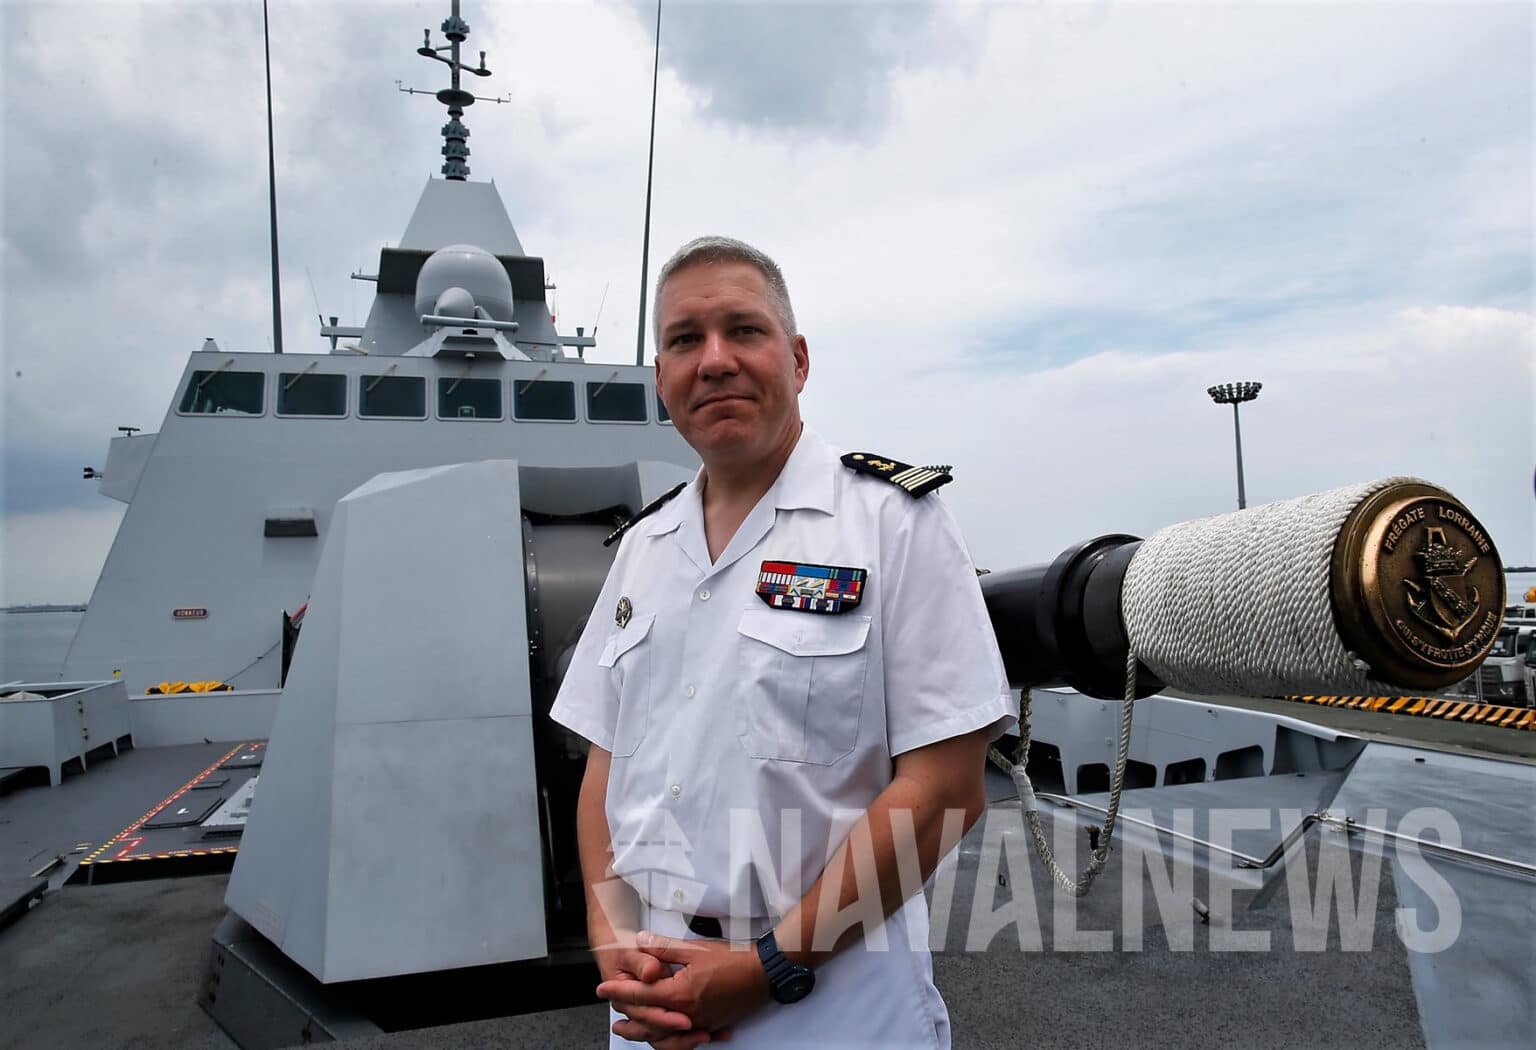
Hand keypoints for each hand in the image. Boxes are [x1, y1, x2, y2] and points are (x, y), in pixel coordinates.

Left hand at [597, 931, 768, 1040]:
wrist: (763, 973)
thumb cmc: (733, 959)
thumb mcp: (694, 949)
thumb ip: (663, 947)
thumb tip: (641, 941)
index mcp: (680, 993)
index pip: (641, 995)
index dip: (618, 992)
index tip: (602, 989)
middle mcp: (687, 1013)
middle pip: (648, 1021)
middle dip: (627, 1018)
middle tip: (611, 1014)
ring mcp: (699, 1022)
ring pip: (664, 1036)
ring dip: (644, 1034)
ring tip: (629, 1031)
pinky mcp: (710, 1025)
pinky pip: (684, 1038)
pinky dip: (670, 1040)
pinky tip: (663, 1037)